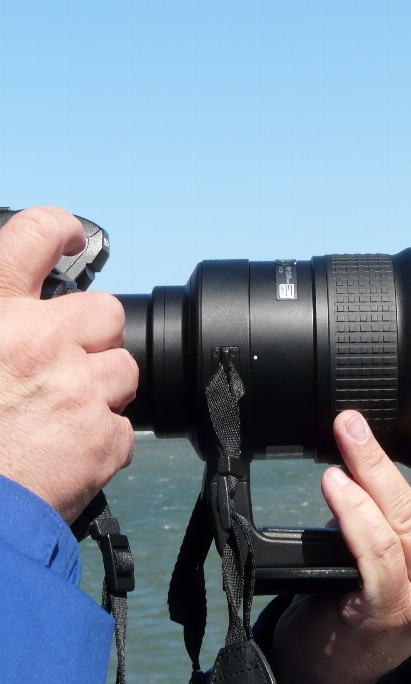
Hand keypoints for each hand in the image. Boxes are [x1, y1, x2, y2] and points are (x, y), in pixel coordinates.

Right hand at [0, 207, 136, 522]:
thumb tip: (14, 318)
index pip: (33, 236)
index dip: (58, 230)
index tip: (69, 238)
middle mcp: (40, 341)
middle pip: (105, 312)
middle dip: (91, 335)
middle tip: (60, 364)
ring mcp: (79, 389)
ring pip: (123, 369)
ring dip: (100, 388)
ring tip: (57, 417)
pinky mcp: (104, 437)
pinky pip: (122, 427)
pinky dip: (101, 440)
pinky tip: (64, 453)